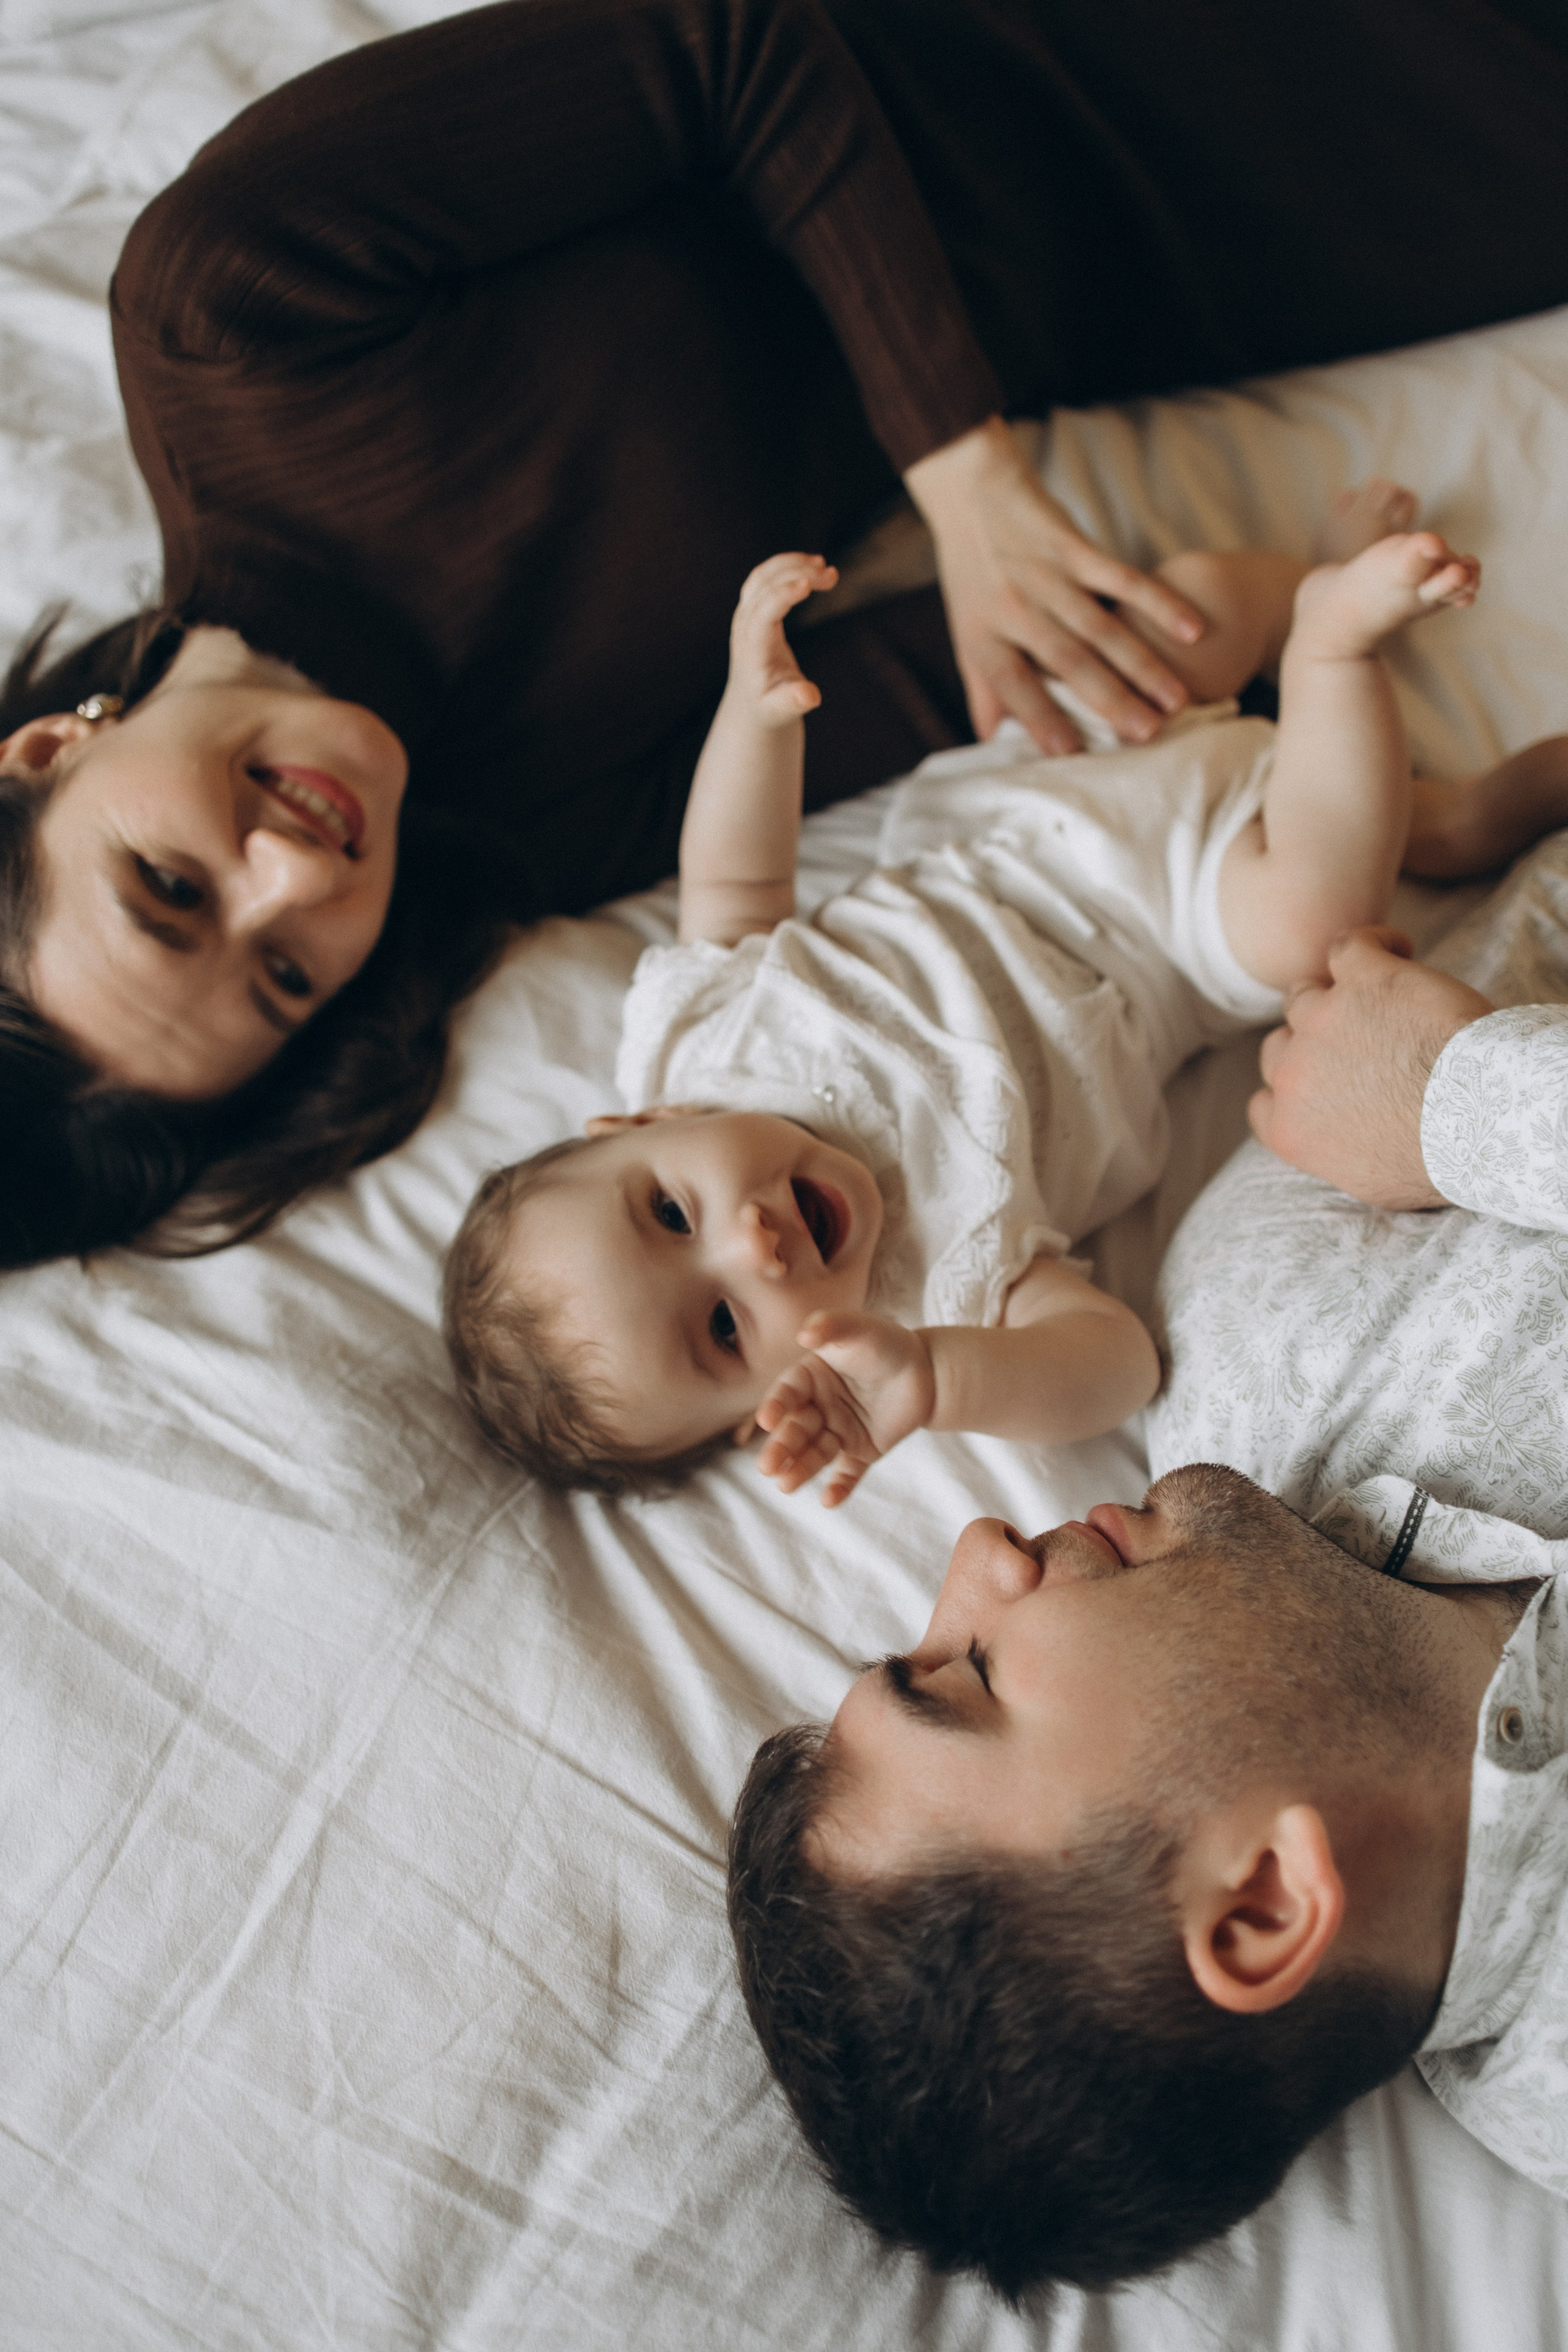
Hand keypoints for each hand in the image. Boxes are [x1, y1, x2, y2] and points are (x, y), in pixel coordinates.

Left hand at [726, 552, 837, 725]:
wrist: (750, 704)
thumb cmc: (768, 708)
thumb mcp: (780, 712)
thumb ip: (792, 702)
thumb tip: (809, 695)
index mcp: (752, 649)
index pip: (763, 613)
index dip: (783, 595)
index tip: (808, 583)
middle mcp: (744, 626)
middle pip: (764, 586)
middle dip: (797, 574)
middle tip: (832, 575)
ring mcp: (745, 614)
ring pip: (763, 575)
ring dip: (793, 564)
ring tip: (826, 568)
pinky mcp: (752, 608)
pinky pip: (765, 577)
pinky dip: (788, 566)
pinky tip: (813, 566)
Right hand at [754, 1312, 935, 1506]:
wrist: (929, 1371)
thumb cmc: (887, 1343)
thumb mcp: (859, 1329)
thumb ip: (832, 1326)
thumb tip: (804, 1334)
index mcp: (809, 1377)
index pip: (787, 1393)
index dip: (775, 1406)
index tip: (767, 1420)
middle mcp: (819, 1407)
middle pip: (796, 1428)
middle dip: (782, 1447)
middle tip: (768, 1467)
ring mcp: (839, 1431)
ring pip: (816, 1453)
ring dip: (801, 1469)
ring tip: (786, 1486)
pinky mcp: (862, 1451)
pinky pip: (848, 1472)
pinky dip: (839, 1487)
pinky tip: (829, 1500)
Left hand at [903, 416, 1204, 754]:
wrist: (970, 492)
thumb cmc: (972, 574)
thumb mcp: (966, 633)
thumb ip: (984, 688)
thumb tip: (991, 742)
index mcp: (984, 636)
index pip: (1013, 685)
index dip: (1038, 718)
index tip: (1070, 752)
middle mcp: (1014, 609)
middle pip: (1067, 661)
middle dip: (1110, 700)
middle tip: (1147, 734)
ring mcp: (1046, 576)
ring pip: (1101, 627)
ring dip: (1142, 664)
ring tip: (1176, 700)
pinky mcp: (1073, 547)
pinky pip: (1122, 578)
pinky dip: (1159, 603)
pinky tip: (1192, 630)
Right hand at [1248, 927, 1492, 1205]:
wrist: (1475, 1119)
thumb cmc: (1438, 1159)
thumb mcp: (1371, 1181)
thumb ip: (1335, 1154)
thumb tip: (1339, 1145)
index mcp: (1290, 1127)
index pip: (1264, 1103)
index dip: (1291, 1090)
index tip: (1324, 1087)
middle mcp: (1294, 1072)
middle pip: (1280, 1046)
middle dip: (1312, 1047)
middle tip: (1361, 1048)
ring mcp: (1323, 1019)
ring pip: (1305, 995)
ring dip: (1336, 997)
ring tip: (1383, 999)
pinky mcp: (1364, 979)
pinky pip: (1348, 945)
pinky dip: (1374, 944)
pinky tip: (1399, 952)